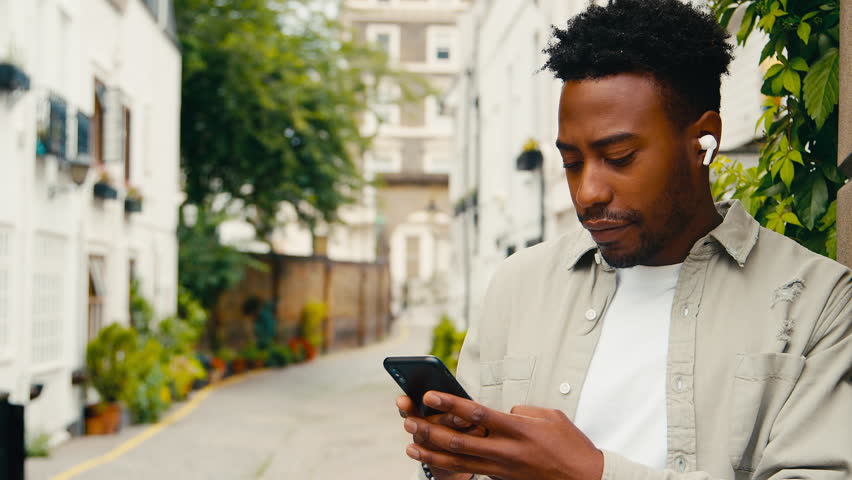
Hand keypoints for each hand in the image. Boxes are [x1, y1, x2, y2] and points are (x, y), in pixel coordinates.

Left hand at [403, 391, 603, 479]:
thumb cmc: (570, 444)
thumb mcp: (549, 416)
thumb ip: (520, 411)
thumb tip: (501, 412)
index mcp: (518, 429)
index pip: (476, 414)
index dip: (450, 404)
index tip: (430, 395)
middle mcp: (506, 451)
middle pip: (459, 441)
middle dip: (430, 431)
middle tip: (407, 420)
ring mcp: (502, 468)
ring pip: (459, 462)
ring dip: (431, 455)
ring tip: (409, 447)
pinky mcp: (502, 479)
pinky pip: (470, 471)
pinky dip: (448, 467)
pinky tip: (433, 463)